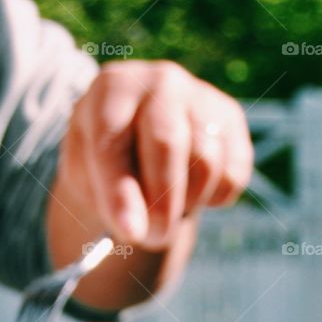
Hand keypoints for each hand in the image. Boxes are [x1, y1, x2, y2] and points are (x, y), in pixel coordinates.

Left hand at [54, 60, 253, 252]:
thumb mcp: (90, 179)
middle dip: (161, 203)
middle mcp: (160, 82)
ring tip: (167, 206)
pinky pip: (231, 175)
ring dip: (186, 203)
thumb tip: (136, 231)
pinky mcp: (232, 120)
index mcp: (112, 88)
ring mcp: (201, 97)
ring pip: (205, 163)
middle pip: (166, 143)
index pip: (112, 137)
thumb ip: (108, 201)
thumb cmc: (110, 164)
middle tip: (153, 240)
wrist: (145, 143)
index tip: (129, 233)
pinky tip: (193, 191)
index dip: (119, 190)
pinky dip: (213, 199)